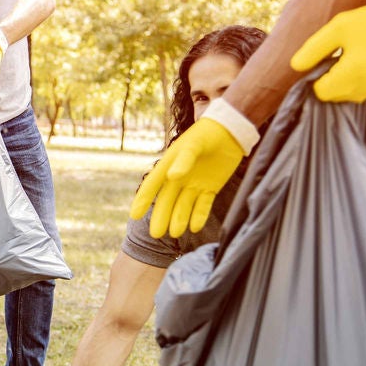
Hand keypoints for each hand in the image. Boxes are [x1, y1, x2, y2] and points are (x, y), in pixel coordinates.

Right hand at [130, 117, 244, 238]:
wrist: (231, 130)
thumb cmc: (207, 134)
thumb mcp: (195, 144)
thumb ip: (184, 160)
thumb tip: (172, 178)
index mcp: (169, 166)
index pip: (153, 186)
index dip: (143, 200)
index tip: (134, 215)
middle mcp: (179, 177)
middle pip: (168, 201)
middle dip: (161, 217)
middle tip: (155, 235)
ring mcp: (195, 184)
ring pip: (184, 205)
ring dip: (179, 219)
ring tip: (175, 234)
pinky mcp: (211, 188)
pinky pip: (203, 205)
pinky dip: (199, 216)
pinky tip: (194, 228)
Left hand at [290, 3, 365, 101]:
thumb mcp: (337, 28)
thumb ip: (313, 50)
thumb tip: (295, 67)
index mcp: (353, 73)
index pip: (322, 93)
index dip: (317, 79)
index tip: (324, 62)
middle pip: (335, 97)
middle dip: (332, 81)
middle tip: (341, 58)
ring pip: (352, 96)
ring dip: (347, 83)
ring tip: (356, 59)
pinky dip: (362, 82)